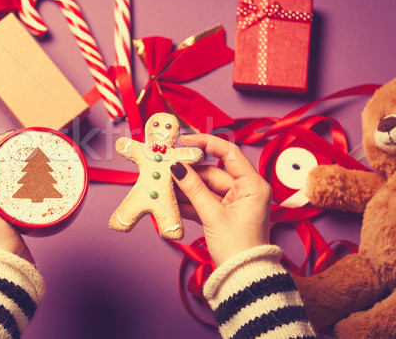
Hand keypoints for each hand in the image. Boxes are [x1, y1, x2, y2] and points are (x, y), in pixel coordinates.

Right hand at [171, 134, 270, 265]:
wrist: (244, 278)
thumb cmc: (238, 247)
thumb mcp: (213, 215)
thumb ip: (193, 189)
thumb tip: (176, 167)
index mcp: (253, 185)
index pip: (229, 153)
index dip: (206, 143)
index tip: (184, 140)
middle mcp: (245, 190)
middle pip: (212, 172)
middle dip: (188, 172)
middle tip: (166, 167)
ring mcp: (234, 203)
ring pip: (205, 188)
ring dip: (185, 188)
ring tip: (164, 184)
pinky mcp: (223, 215)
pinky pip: (204, 202)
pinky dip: (189, 202)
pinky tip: (171, 200)